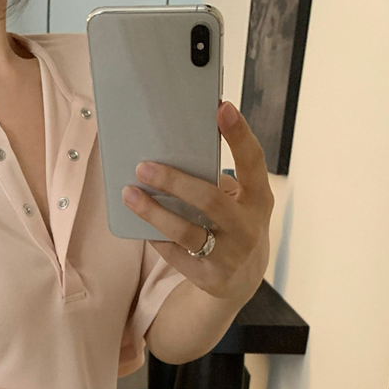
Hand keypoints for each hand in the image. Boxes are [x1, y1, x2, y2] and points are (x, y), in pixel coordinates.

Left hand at [122, 100, 274, 303]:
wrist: (242, 280)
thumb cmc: (232, 226)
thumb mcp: (237, 203)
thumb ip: (214, 180)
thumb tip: (170, 151)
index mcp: (258, 198)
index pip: (253, 161)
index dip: (239, 134)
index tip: (221, 108)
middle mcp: (248, 227)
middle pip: (209, 199)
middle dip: (174, 181)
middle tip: (143, 166)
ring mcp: (230, 255)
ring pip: (185, 231)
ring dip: (153, 212)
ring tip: (130, 194)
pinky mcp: (209, 277)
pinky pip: (174, 254)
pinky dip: (155, 237)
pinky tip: (138, 224)